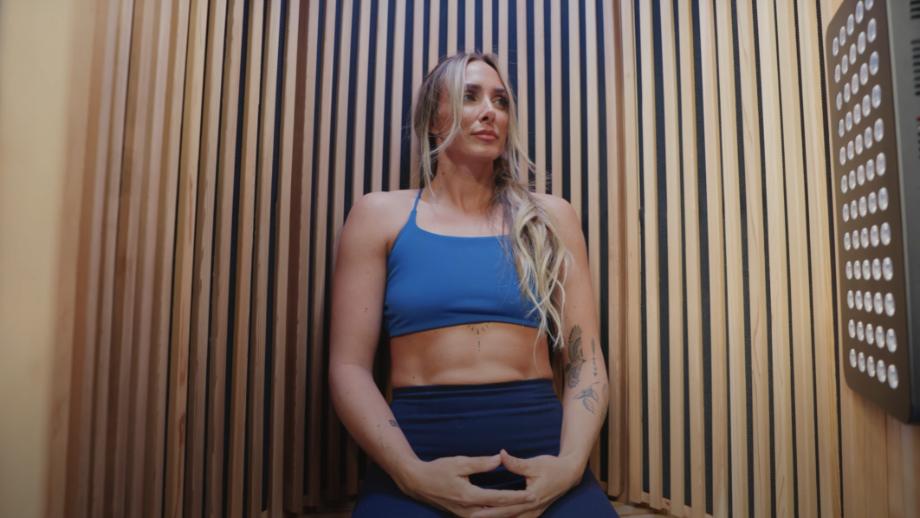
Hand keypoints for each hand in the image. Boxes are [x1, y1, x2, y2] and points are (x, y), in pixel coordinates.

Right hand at [398, 454, 536, 517]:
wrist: (418, 482)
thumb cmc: (438, 470)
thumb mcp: (459, 462)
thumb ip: (481, 463)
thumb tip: (500, 459)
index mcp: (469, 496)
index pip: (499, 498)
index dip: (517, 497)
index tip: (532, 494)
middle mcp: (469, 510)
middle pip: (499, 512)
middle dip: (518, 507)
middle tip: (535, 501)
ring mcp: (465, 515)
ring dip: (509, 514)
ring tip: (526, 508)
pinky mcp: (463, 516)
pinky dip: (498, 516)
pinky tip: (508, 513)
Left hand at [468, 449, 581, 517]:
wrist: (569, 474)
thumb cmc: (552, 467)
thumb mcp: (534, 463)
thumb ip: (516, 463)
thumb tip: (501, 455)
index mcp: (531, 497)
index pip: (505, 507)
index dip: (489, 510)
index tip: (473, 511)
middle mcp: (532, 509)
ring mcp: (534, 513)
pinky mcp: (534, 513)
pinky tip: (494, 517)